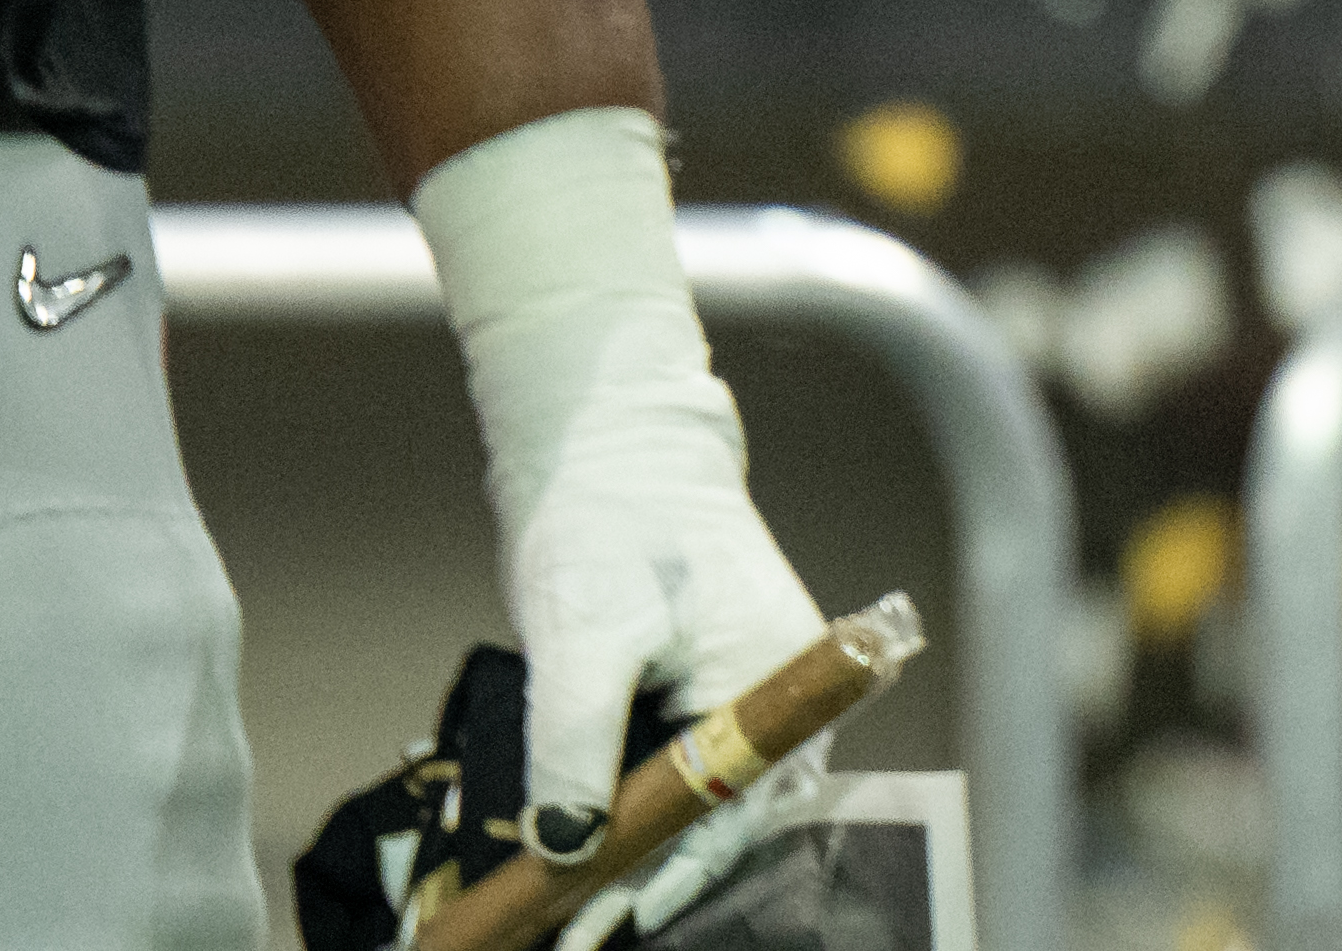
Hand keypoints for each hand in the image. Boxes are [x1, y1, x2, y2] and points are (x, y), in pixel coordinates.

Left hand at [499, 423, 828, 938]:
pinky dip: (624, 799)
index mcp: (776, 676)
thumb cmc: (610, 516)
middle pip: (721, 812)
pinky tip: (574, 833)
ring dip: (633, 844)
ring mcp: (730, 682)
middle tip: (573, 924)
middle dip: (649, 875)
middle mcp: (768, 689)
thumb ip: (575, 748)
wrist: (601, 440)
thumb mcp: (585, 640)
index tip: (611, 920)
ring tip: (565, 897)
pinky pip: (670, 759)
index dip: (674, 874)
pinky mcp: (689, 678)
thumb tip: (567, 846)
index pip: (738, 808)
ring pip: (693, 791)